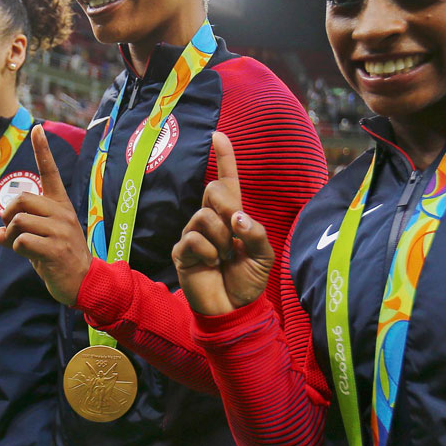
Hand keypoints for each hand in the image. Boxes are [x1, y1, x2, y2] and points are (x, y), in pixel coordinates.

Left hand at [0, 125, 89, 305]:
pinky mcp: (56, 248)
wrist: (83, 282)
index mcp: (59, 205)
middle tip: (12, 231)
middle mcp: (62, 213)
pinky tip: (31, 257)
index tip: (37, 129)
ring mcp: (61, 230)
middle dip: (7, 216)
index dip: (42, 150)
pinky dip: (17, 249)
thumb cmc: (58, 258)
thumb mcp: (38, 241)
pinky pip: (21, 240)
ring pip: (18, 221)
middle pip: (20, 200)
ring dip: (11, 236)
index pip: (51, 172)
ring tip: (24, 247)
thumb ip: (18, 232)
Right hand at [172, 132, 274, 316]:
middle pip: (213, 190)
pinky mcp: (182, 251)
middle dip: (228, 208)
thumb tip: (236, 217)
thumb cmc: (248, 280)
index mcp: (232, 216)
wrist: (233, 310)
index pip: (227, 180)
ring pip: (204, 216)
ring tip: (225, 258)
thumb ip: (255, 232)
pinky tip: (212, 265)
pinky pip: (194, 239)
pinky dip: (209, 253)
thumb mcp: (264, 255)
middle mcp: (211, 220)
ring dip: (222, 239)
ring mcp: (194, 234)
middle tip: (236, 233)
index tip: (217, 135)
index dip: (224, 157)